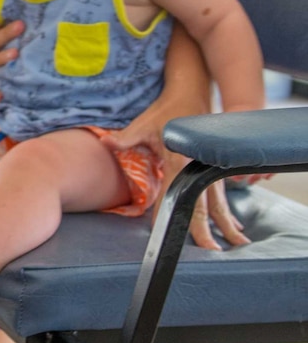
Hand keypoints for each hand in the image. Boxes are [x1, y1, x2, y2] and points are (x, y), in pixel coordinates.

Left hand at [102, 91, 249, 249]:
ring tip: (235, 245)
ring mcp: (209, 167)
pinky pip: (221, 195)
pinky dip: (226, 212)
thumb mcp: (143, 123)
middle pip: (203, 204)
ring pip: (218, 202)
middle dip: (205, 229)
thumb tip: (108, 143)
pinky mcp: (213, 167)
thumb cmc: (167, 110)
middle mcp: (199, 166)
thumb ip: (126, 138)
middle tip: (211, 251)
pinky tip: (233, 228)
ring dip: (224, 224)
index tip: (166, 234)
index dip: (170, 215)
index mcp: (181, 159)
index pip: (175, 193)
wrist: (191, 91)